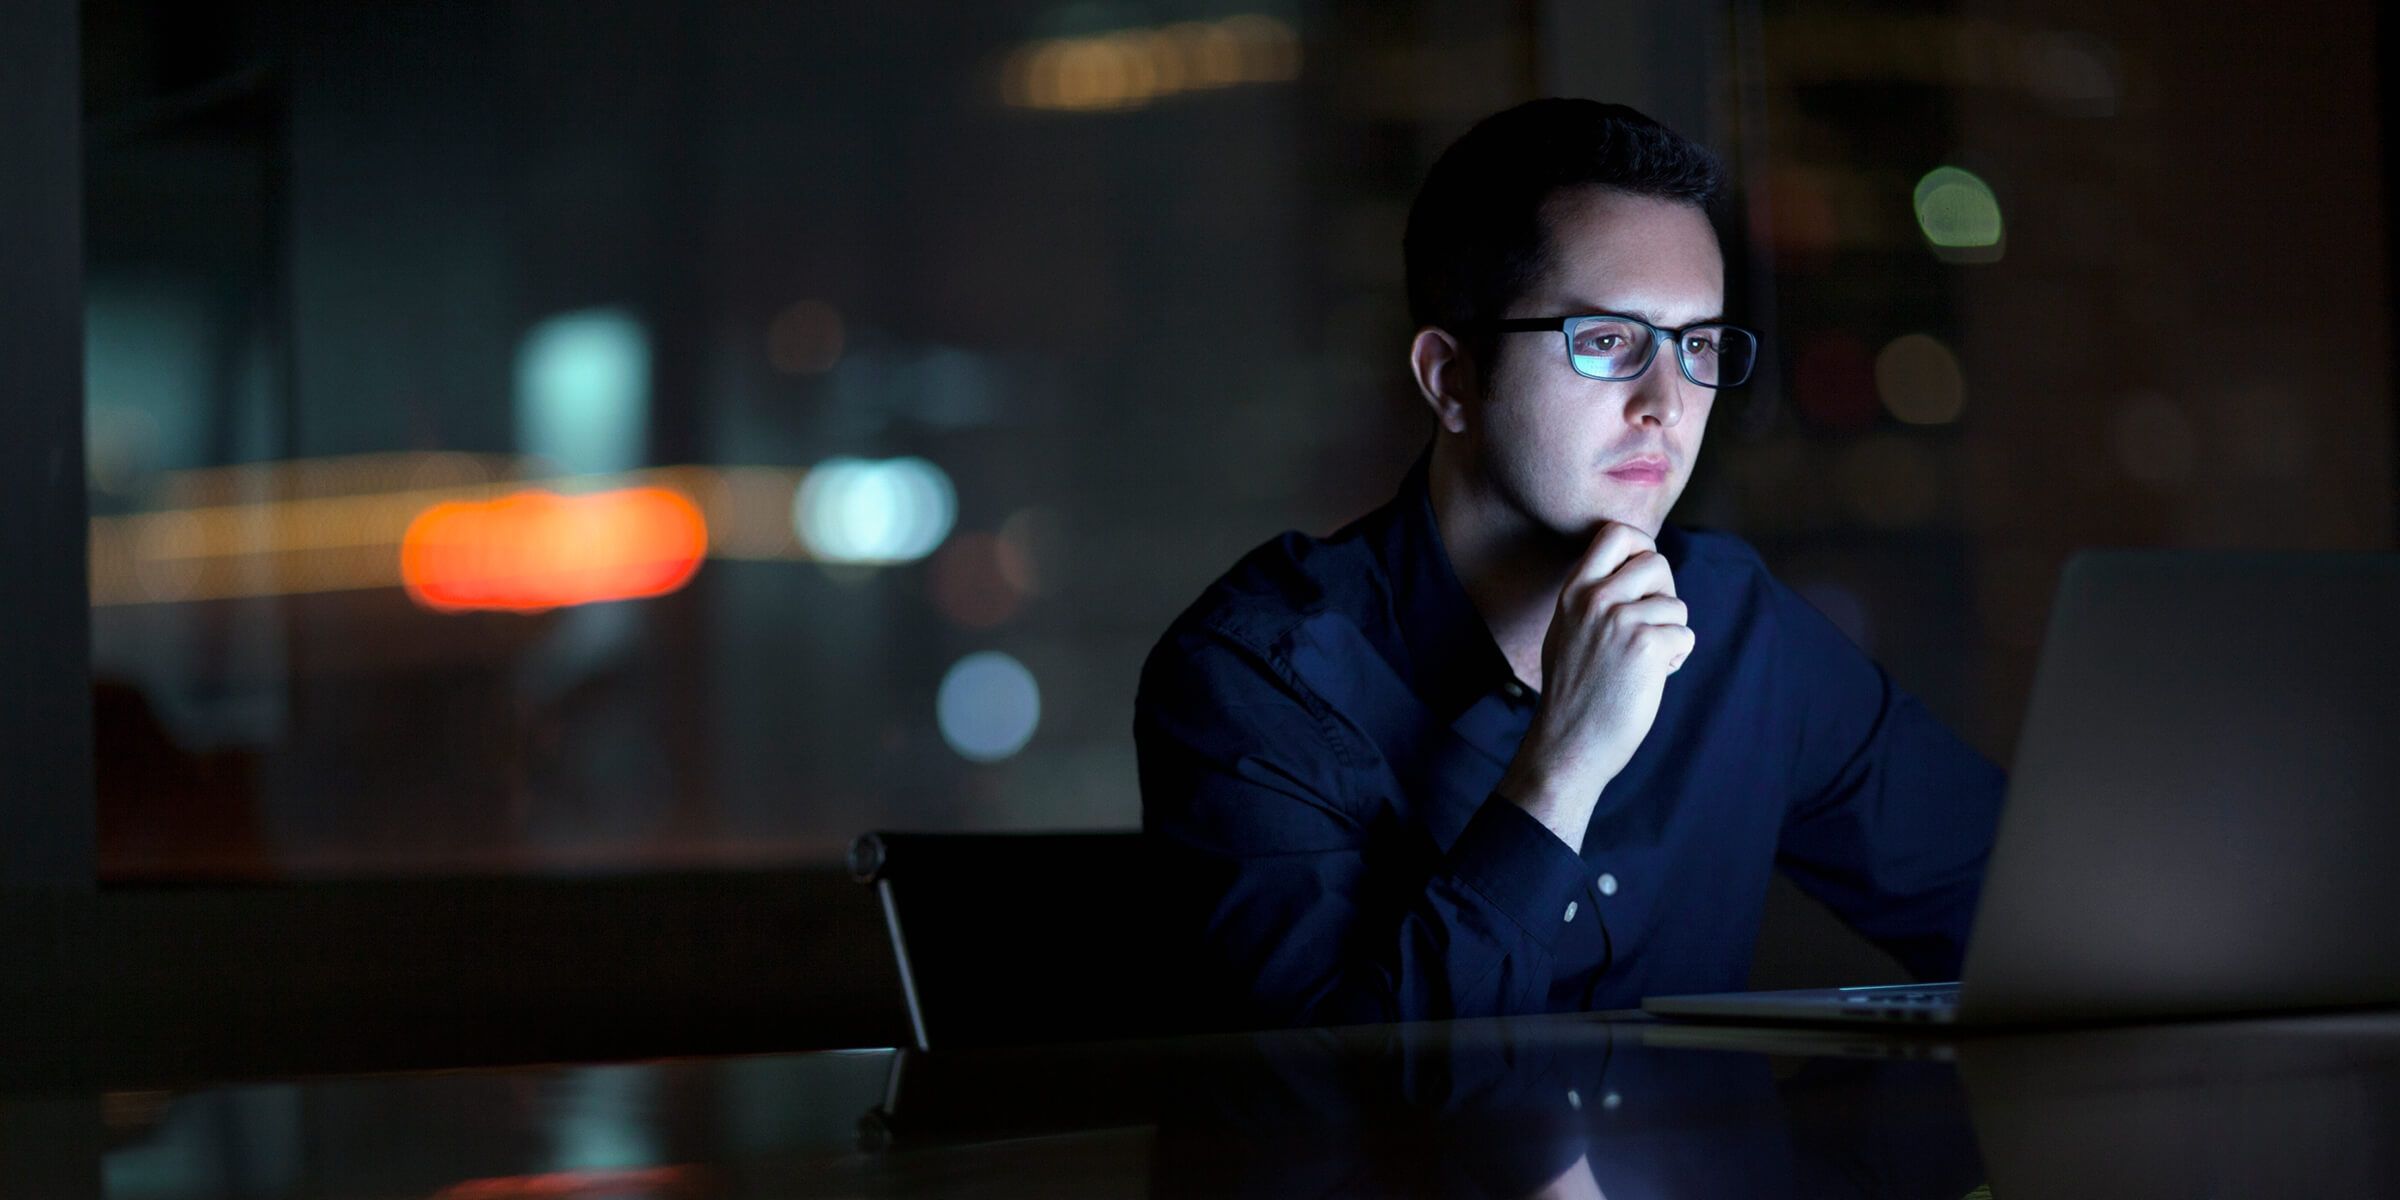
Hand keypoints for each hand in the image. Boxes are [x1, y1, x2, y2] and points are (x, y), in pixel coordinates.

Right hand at [1496, 522, 1694, 849]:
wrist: (1569, 743)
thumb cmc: (1573, 692)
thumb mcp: (1567, 630)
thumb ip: (1593, 598)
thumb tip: (1636, 568)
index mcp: (1574, 591)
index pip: (1616, 534)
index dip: (1641, 546)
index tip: (1644, 575)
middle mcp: (1595, 599)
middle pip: (1656, 562)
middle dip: (1665, 593)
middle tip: (1652, 624)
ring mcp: (1620, 621)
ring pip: (1675, 605)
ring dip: (1670, 633)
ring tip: (1645, 661)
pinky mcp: (1646, 647)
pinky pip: (1684, 635)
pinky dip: (1676, 656)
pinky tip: (1652, 677)